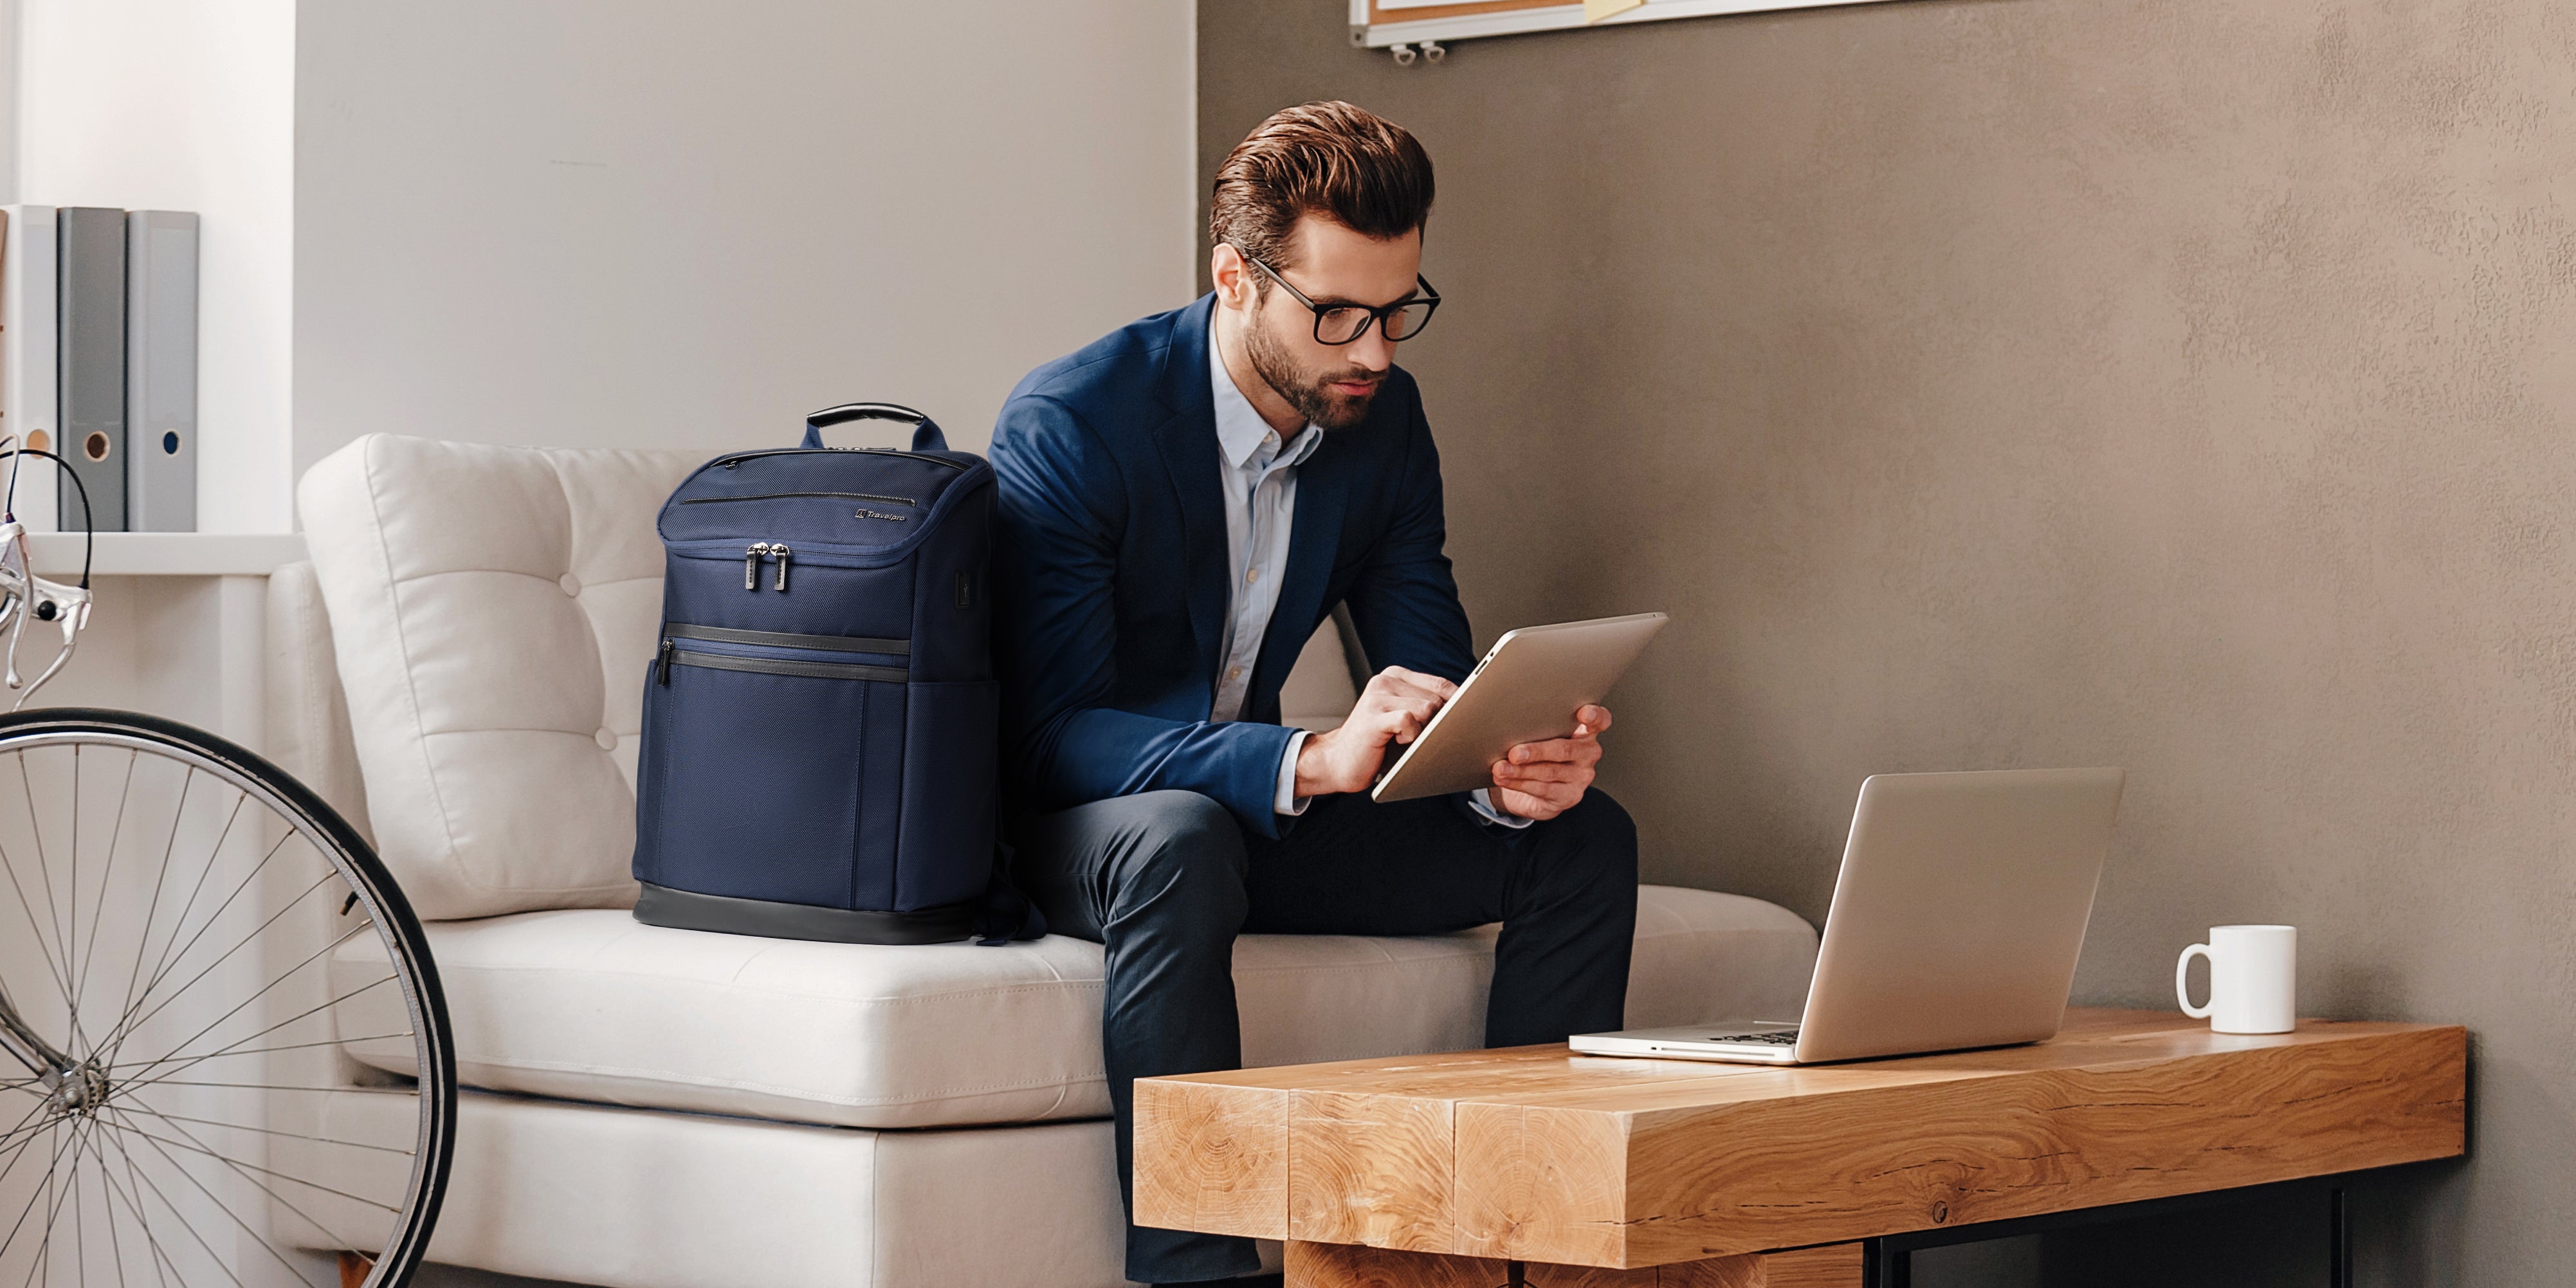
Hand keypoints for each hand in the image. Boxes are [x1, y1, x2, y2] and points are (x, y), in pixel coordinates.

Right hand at [1295, 666, 1457, 796]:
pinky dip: (1410, 735)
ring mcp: (1377, 698)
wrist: (1337, 761)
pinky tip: (1397, 741)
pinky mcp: (1373, 718)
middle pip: (1437, 699)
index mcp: (1395, 677)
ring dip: (1424, 731)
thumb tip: (1466, 710)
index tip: (1472, 718)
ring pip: (1427, 708)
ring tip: (1404, 739)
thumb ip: (1425, 706)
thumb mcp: (1402, 718)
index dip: (1460, 703)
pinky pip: (1409, 720)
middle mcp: (1385, 681)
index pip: (1440, 684)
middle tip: (1424, 738)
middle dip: (1440, 722)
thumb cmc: (1375, 743)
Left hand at [1488, 705, 1611, 821]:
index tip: (1583, 713)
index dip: (1594, 716)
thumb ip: (1538, 727)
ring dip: (1520, 771)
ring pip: (1549, 772)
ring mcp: (1581, 776)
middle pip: (1564, 749)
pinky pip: (1542, 789)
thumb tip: (1508, 722)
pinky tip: (1505, 779)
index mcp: (1585, 732)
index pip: (1600, 721)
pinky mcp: (1570, 796)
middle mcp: (1588, 753)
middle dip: (1536, 751)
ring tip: (1500, 768)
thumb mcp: (1542, 736)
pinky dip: (1519, 783)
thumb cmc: (1541, 753)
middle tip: (1514, 753)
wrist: (1538, 789)